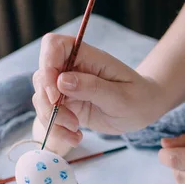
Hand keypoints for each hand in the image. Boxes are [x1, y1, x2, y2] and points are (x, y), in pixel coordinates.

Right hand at [32, 33, 163, 153]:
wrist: (142, 110)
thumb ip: (92, 87)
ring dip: (53, 120)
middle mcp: (72, 69)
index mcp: (87, 57)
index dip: (47, 66)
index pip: (53, 46)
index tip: (54, 94)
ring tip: (77, 133)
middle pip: (42, 76)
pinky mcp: (66, 105)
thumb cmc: (137, 97)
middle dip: (49, 103)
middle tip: (71, 122)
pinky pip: (49, 116)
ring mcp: (66, 88)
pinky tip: (76, 137)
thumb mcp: (120, 96)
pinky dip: (57, 130)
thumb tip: (61, 81)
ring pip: (41, 99)